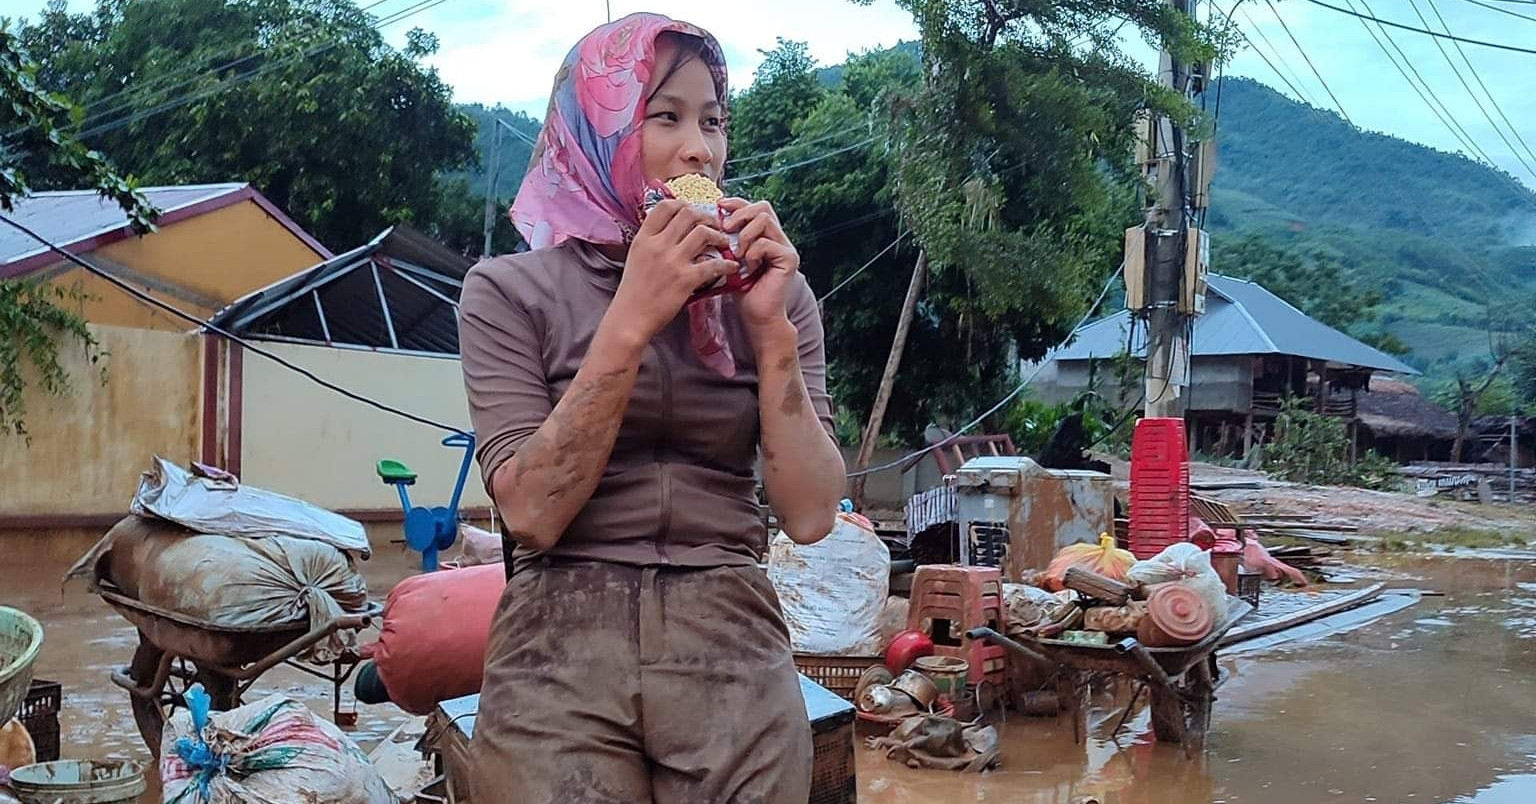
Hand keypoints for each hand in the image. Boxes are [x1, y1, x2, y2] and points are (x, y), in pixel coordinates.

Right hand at [609, 200, 737, 341]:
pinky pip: (713, 265)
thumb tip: (670, 227)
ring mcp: (672, 262)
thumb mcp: (636, 257)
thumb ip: (652, 240)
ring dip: (718, 236)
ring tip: (723, 243)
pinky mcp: (685, 280)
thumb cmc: (634, 290)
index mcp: (644, 238)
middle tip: (714, 225)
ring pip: (703, 233)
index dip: (684, 204)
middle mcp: (658, 245)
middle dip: (706, 217)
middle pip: (688, 214)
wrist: (630, 318)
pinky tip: (731, 267)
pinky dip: (727, 265)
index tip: (693, 211)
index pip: (666, 206)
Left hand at [720, 198, 799, 335]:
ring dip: (745, 234)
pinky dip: (753, 252)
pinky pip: (767, 242)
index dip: (737, 203)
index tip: (719, 206)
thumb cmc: (742, 290)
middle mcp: (778, 238)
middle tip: (726, 228)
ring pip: (765, 220)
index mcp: (765, 235)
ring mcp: (786, 247)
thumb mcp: (729, 259)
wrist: (756, 316)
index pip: (754, 207)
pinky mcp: (789, 259)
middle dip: (741, 214)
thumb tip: (710, 220)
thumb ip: (727, 239)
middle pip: (763, 207)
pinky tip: (747, 266)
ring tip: (737, 253)